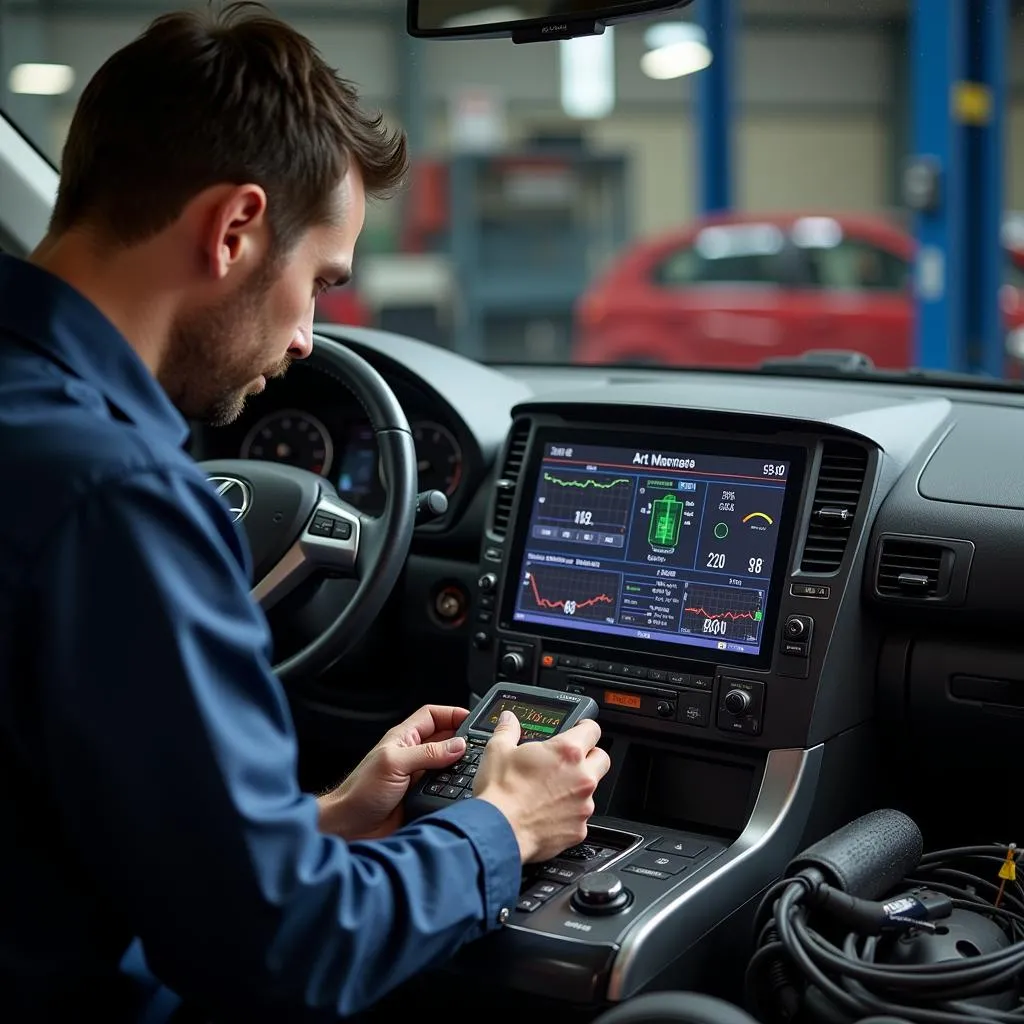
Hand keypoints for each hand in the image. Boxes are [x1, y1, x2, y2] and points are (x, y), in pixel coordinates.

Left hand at [317, 704, 469, 839]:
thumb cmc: (360, 792)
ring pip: (447, 765)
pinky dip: (456, 788)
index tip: (473, 719)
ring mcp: (417, 777)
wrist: (349, 828)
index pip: (432, 716)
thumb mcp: (394, 764)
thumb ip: (428, 753)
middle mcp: (412, 756)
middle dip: (462, 739)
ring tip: (476, 766)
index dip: (451, 714)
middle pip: (444, 739)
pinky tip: (463, 790)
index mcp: (404, 739)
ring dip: (460, 765)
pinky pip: (444, 788)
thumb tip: (458, 745)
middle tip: (480, 744)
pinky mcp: (421, 798)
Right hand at [474, 712, 610, 862]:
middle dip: (590, 757)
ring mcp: (583, 805)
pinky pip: (580, 817)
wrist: (498, 831)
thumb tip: (509, 720)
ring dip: (577, 788)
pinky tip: (548, 814)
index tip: (580, 729)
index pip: (592, 730)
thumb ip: (508, 730)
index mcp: (567, 752)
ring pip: (591, 790)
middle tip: (570, 761)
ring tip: (551, 791)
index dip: (585, 727)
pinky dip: (568, 814)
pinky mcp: (579, 830)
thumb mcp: (498, 751)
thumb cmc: (500, 792)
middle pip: (601, 759)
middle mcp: (582, 777)